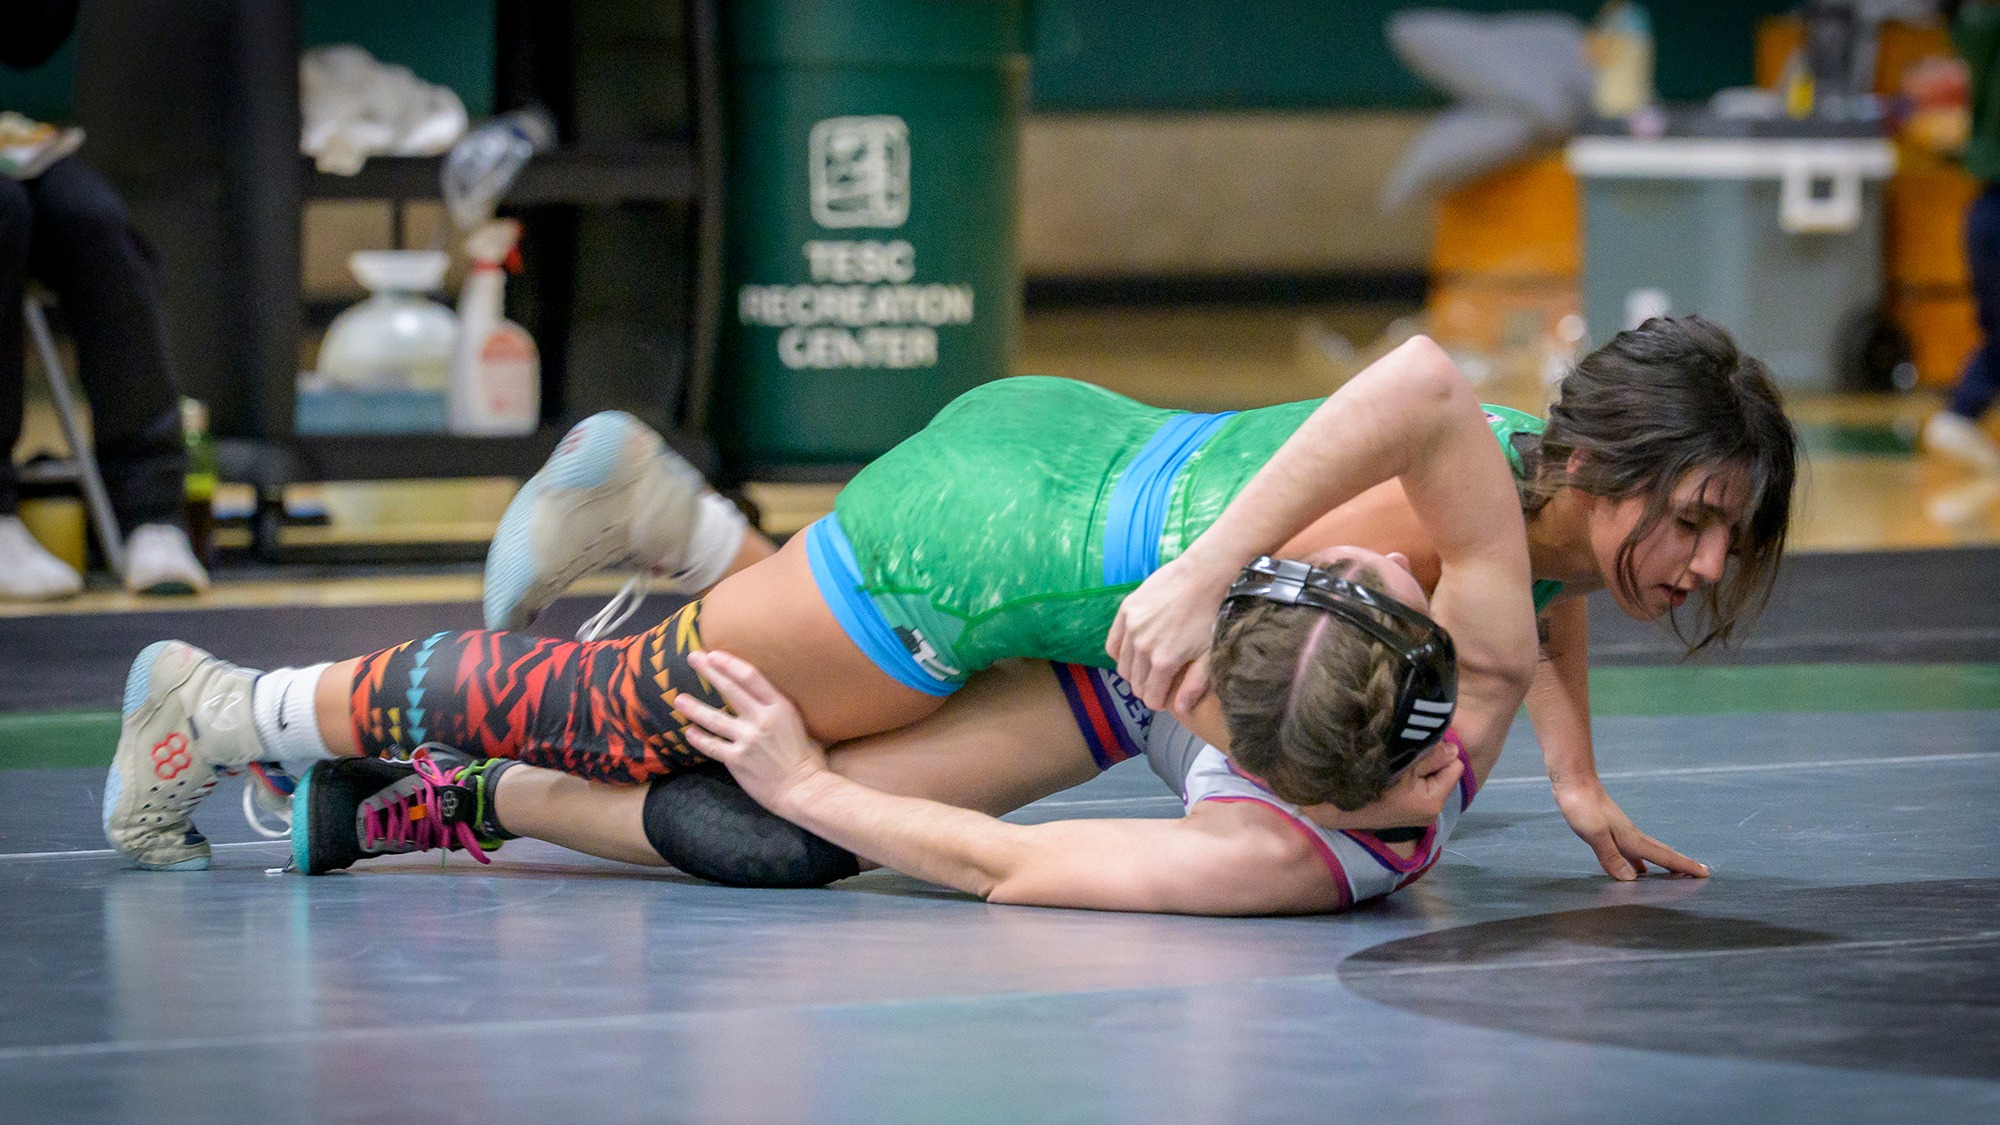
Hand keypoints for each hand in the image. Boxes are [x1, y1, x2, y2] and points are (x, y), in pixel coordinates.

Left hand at [673, 650, 829, 816]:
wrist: (804, 789)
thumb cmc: (807, 758)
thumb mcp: (797, 723)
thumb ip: (778, 708)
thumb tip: (762, 696)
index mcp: (780, 707)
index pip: (750, 677)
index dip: (730, 663)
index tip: (714, 654)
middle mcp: (762, 720)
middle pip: (730, 690)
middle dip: (709, 671)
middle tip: (693, 657)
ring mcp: (748, 740)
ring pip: (714, 719)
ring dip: (694, 708)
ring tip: (679, 699)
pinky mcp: (737, 760)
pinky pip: (712, 746)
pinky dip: (699, 739)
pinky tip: (689, 732)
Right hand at [1107, 553, 1236, 709]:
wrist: (1203, 575)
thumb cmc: (1211, 615)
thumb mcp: (1209, 653)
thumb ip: (1193, 684)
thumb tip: (1179, 709)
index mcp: (1164, 661)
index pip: (1150, 697)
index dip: (1158, 701)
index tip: (1164, 696)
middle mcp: (1142, 647)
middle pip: (1135, 683)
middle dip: (1146, 688)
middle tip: (1158, 682)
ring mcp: (1131, 628)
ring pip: (1123, 666)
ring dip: (1134, 672)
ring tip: (1147, 667)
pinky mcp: (1126, 611)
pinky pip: (1113, 643)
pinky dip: (1120, 653)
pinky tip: (1133, 652)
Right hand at [1320, 739, 1463, 829]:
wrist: (1339, 807)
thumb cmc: (1370, 782)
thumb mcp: (1403, 765)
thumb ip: (1432, 757)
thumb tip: (1455, 749)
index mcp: (1434, 801)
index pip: (1455, 766)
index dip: (1441, 753)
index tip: (1420, 749)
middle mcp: (1432, 812)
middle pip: (1445, 775)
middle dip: (1432, 764)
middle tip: (1407, 758)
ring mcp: (1421, 816)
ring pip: (1433, 782)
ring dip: (1421, 772)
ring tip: (1400, 768)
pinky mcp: (1411, 815)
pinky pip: (1422, 791)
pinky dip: (1413, 782)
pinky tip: (1397, 780)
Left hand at [1552, 780, 1708, 880]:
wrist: (1573, 782)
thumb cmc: (1582, 807)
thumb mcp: (1595, 834)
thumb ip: (1611, 856)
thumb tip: (1631, 880)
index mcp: (1631, 839)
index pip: (1663, 856)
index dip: (1684, 866)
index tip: (1705, 873)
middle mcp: (1631, 836)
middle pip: (1661, 853)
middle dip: (1680, 865)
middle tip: (1698, 874)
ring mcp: (1621, 832)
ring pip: (1647, 852)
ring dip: (1661, 863)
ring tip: (1670, 877)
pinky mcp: (1609, 829)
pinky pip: (1632, 850)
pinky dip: (1640, 861)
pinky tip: (1636, 867)